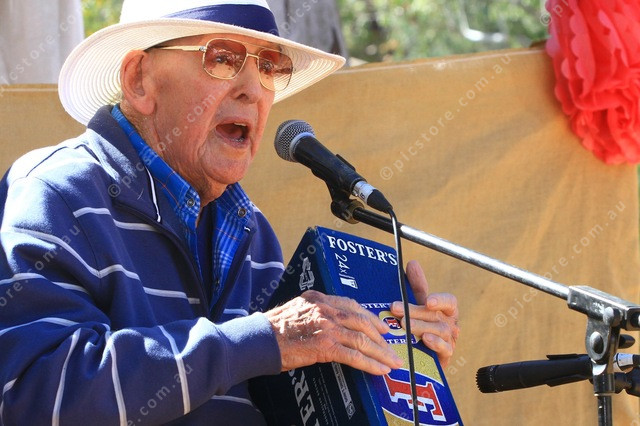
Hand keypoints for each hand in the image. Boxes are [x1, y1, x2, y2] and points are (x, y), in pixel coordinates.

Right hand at [264, 290, 402, 374]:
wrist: (258, 340)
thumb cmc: (272, 330)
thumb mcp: (295, 311)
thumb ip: (314, 314)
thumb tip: (329, 326)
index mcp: (319, 298)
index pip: (351, 304)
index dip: (369, 317)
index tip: (380, 327)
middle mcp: (325, 308)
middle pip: (361, 321)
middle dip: (380, 337)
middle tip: (391, 348)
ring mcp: (327, 326)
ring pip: (362, 339)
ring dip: (381, 353)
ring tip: (392, 362)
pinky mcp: (325, 345)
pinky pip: (354, 355)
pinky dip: (369, 363)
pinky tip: (379, 370)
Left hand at [390, 260, 458, 366]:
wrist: (420, 358)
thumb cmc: (420, 328)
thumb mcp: (418, 306)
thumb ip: (418, 287)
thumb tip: (413, 263)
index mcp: (446, 311)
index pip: (450, 301)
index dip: (440, 300)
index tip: (428, 300)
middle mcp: (450, 324)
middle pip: (437, 315)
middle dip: (416, 311)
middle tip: (396, 309)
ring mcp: (449, 341)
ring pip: (439, 331)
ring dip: (420, 326)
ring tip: (404, 324)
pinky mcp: (445, 356)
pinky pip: (445, 349)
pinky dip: (435, 343)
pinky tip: (424, 339)